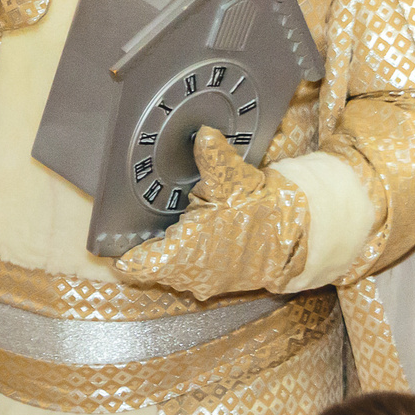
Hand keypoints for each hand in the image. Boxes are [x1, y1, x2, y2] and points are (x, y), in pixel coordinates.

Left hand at [109, 130, 310, 299]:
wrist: (301, 236)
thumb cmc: (264, 211)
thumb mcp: (235, 179)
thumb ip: (211, 157)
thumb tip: (201, 134)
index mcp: (185, 255)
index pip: (134, 263)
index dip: (121, 248)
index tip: (113, 229)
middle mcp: (190, 275)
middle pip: (149, 262)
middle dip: (146, 241)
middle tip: (142, 213)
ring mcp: (203, 281)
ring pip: (169, 265)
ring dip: (167, 246)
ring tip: (173, 218)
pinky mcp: (216, 280)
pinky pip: (188, 267)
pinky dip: (185, 251)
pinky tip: (193, 228)